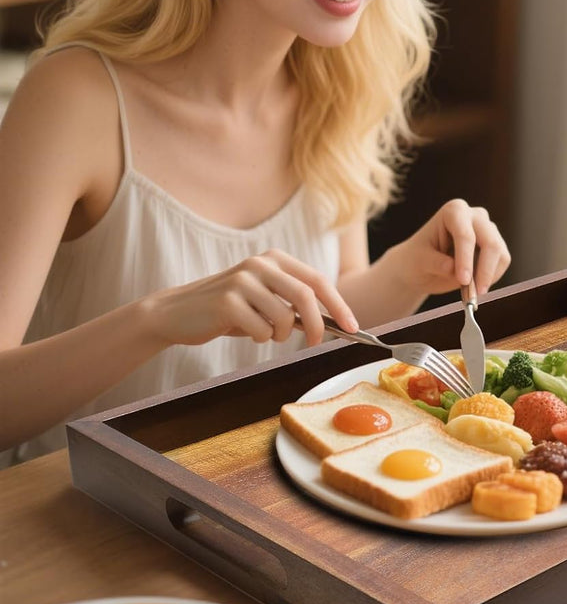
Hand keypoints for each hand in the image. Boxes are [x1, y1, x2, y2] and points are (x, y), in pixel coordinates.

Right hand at [146, 249, 358, 347]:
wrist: (177, 313)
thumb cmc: (229, 310)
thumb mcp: (264, 299)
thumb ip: (293, 304)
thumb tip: (333, 322)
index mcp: (275, 259)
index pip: (317, 280)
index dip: (339, 305)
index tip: (353, 327)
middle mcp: (261, 264)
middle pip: (306, 297)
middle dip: (318, 325)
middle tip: (316, 343)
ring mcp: (243, 280)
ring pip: (284, 318)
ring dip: (280, 335)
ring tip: (264, 333)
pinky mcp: (227, 301)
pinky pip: (261, 330)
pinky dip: (260, 338)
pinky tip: (243, 330)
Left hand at [396, 199, 510, 295]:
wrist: (423, 265)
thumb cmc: (418, 258)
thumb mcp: (419, 262)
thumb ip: (435, 263)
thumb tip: (452, 269)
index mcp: (453, 211)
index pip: (465, 235)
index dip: (466, 259)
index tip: (463, 280)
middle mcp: (474, 216)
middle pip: (490, 242)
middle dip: (483, 270)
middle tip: (474, 293)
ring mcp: (488, 229)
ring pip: (500, 253)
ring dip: (488, 276)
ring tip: (471, 292)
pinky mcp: (496, 244)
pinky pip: (503, 262)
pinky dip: (492, 277)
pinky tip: (476, 285)